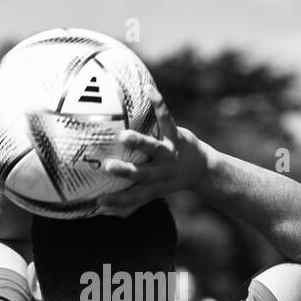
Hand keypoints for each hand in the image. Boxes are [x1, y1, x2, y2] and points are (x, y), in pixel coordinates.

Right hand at [95, 92, 209, 215]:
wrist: (202, 169)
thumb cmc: (168, 179)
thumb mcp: (153, 191)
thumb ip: (131, 200)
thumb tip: (103, 210)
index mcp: (153, 187)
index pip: (133, 197)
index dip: (116, 200)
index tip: (98, 201)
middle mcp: (161, 172)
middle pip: (141, 174)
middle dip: (125, 171)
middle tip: (107, 167)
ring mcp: (169, 153)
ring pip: (154, 148)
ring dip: (140, 142)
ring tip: (124, 136)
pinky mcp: (177, 136)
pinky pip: (167, 120)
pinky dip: (159, 105)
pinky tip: (148, 90)